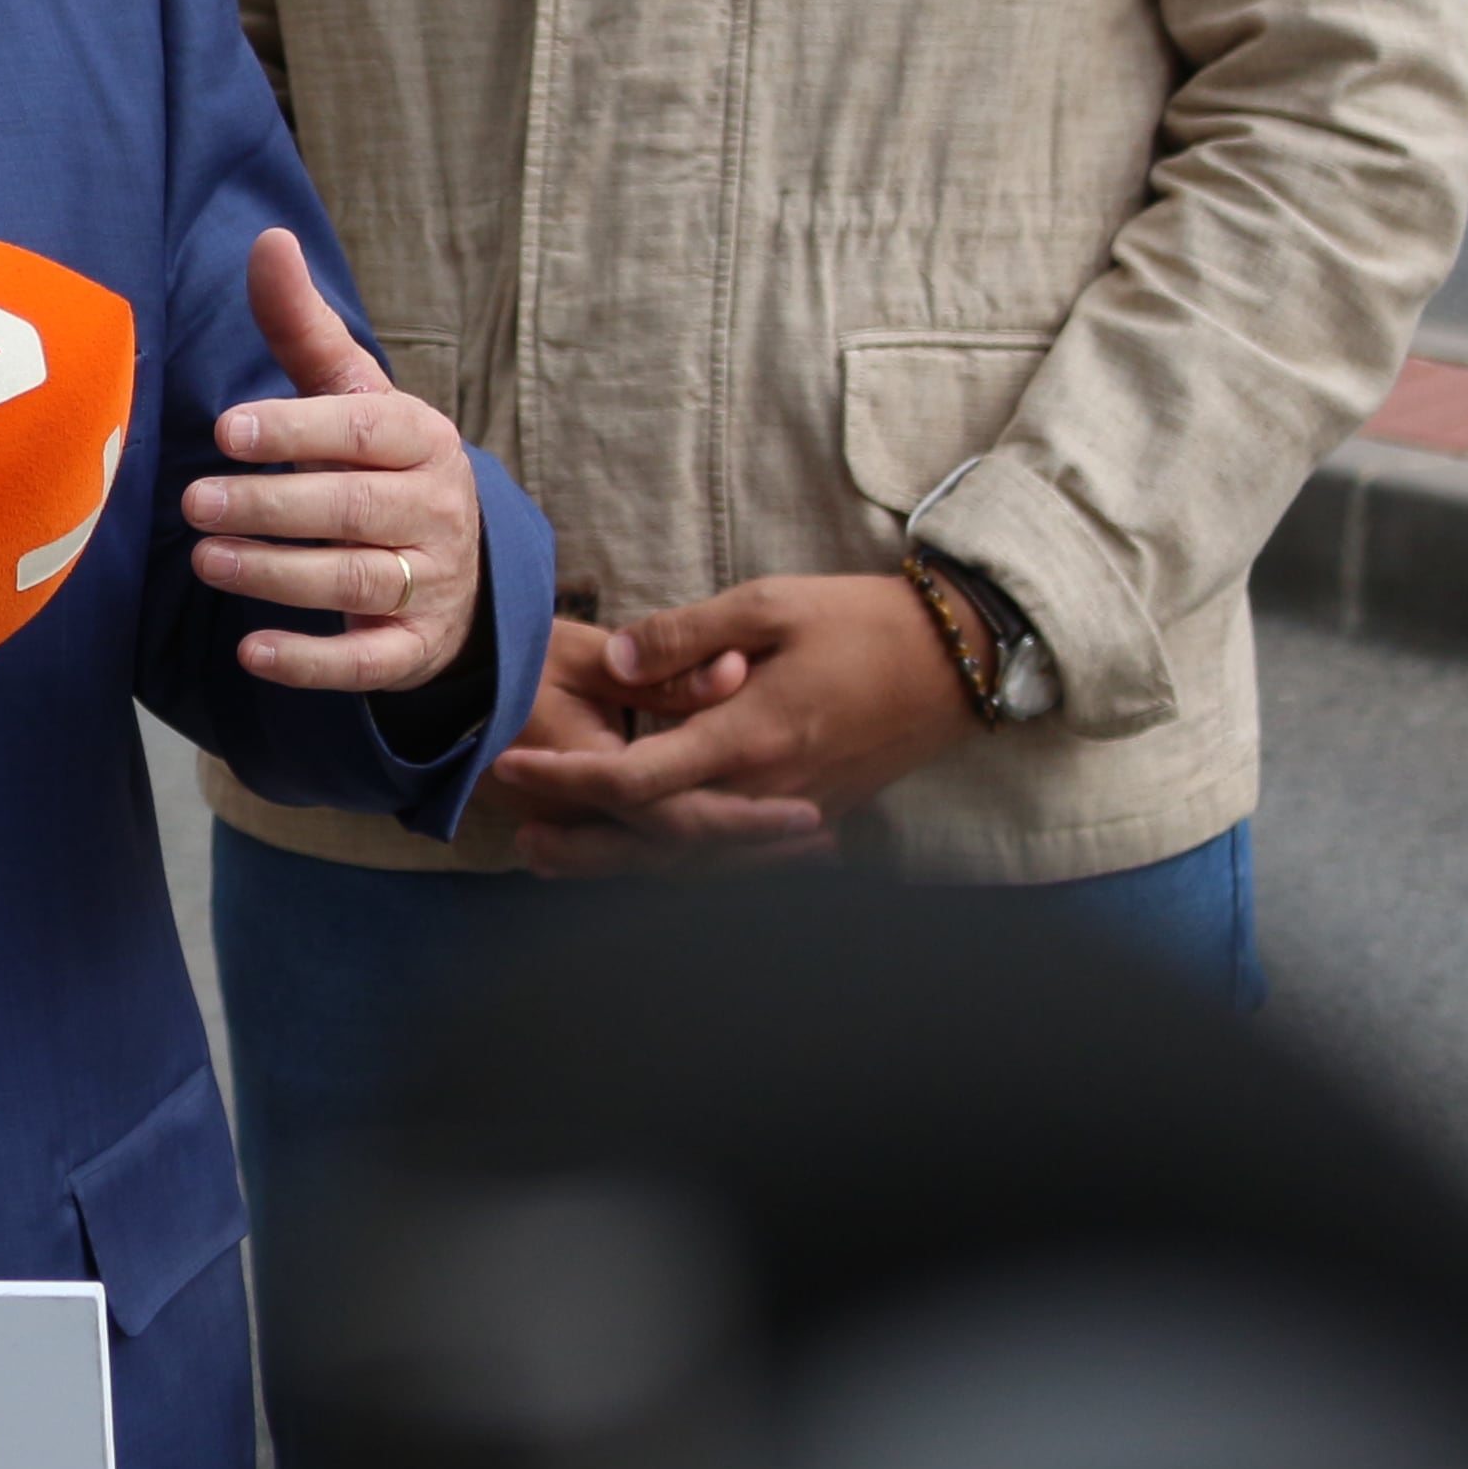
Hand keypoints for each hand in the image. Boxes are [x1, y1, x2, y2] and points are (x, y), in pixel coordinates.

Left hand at [186, 232, 486, 693]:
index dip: (297, 430)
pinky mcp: (414, 647)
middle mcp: (436, 510)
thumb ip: (303, 327)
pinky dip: (313, 662)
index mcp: (420, 439)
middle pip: (354, 510)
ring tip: (209, 561)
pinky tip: (253, 653)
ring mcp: (432, 583)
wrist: (461, 562)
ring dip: (280, 575)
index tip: (227, 430)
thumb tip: (268, 237)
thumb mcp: (351, 393)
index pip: (362, 430)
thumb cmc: (377, 460)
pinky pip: (370, 663)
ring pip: (357, 582)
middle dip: (273, 507)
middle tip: (195, 502)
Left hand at [484, 571, 979, 859]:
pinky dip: (682, 864)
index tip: (508, 766)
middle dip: (583, 840)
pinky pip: (735, 856)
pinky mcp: (816, 813)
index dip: (567, 779)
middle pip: (657, 838)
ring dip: (623, 862)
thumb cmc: (863, 622)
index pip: (638, 779)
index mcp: (750, 738)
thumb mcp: (769, 604)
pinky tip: (643, 859)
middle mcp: (769, 791)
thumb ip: (684, 636)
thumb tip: (612, 659)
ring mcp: (796, 811)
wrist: (959, 660)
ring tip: (557, 860)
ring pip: (695, 859)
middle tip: (518, 839)